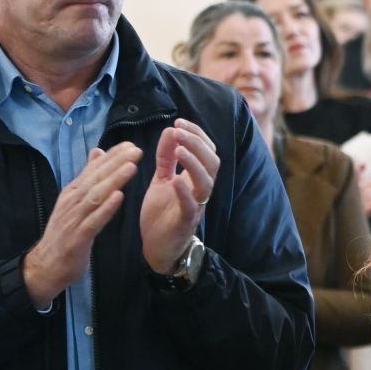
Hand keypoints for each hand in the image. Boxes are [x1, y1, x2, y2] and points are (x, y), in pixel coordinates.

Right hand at [24, 141, 141, 307]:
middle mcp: (72, 201)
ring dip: (114, 181)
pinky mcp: (78, 237)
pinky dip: (106, 208)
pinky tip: (119, 198)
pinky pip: (94, 221)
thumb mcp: (76, 202)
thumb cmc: (66, 232)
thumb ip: (87, 178)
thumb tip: (97, 152)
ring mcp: (74, 218)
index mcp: (73, 192)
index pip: (94, 170)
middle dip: (116, 163)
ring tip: (131, 167)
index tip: (130, 144)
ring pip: (96, 196)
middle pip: (96, 178)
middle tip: (136, 149)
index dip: (112, 157)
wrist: (47, 265)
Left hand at [140, 120, 218, 273]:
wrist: (158, 247)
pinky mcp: (185, 221)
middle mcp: (200, 190)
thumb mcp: (162, 179)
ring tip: (178, 150)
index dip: (197, 134)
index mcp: (196, 178)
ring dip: (194, 163)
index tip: (178, 122)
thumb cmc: (162, 213)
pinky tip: (174, 180)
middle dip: (197, 143)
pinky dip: (184, 192)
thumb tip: (170, 130)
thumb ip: (167, 157)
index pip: (207, 151)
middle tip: (178, 130)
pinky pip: (191, 205)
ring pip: (206, 182)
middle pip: (212, 162)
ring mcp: (195, 206)